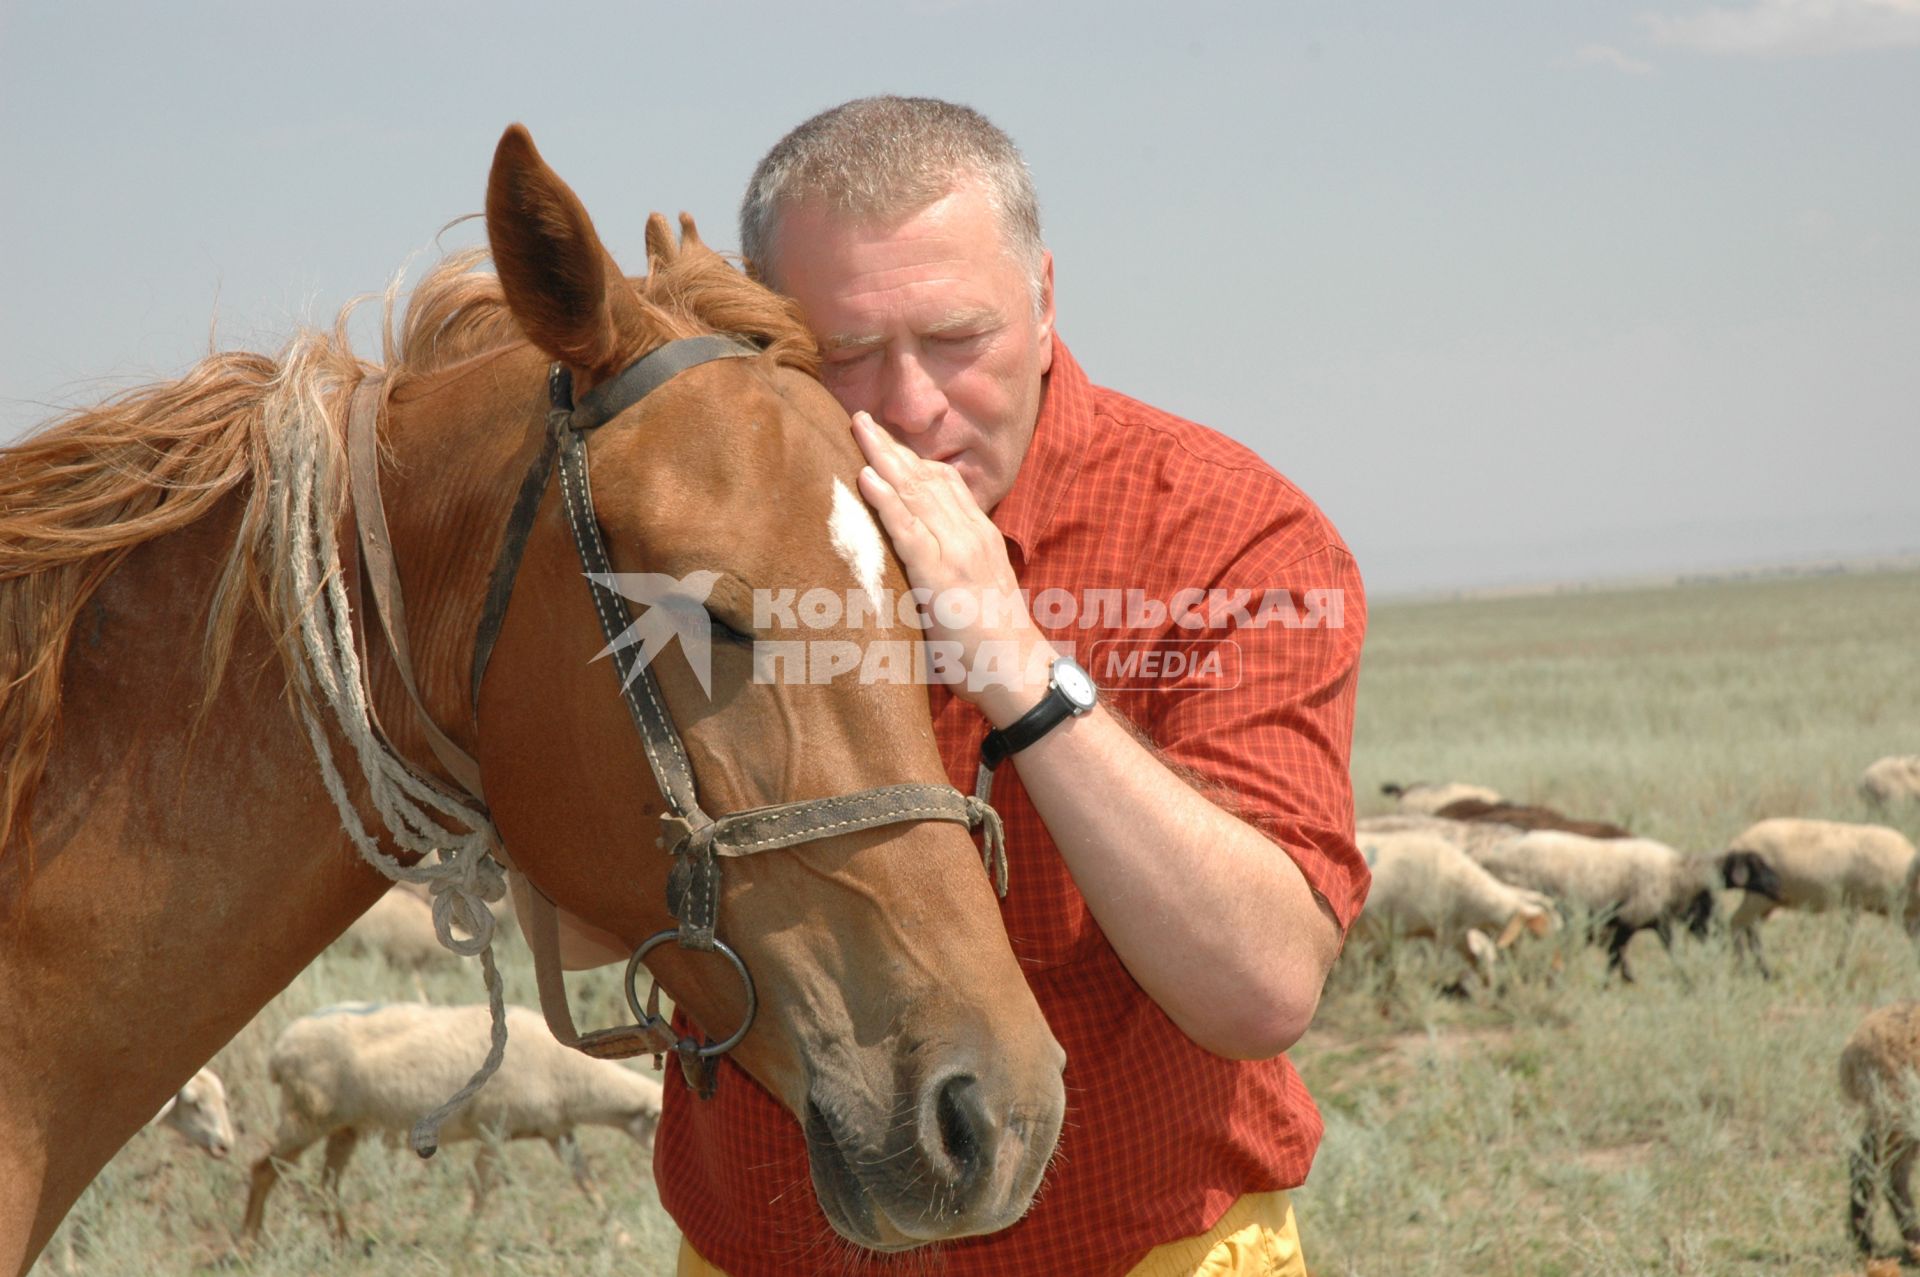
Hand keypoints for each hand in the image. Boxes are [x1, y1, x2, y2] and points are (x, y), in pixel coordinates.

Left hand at [850, 412, 1053, 720]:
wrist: (1017, 672)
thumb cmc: (992, 644)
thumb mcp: (976, 591)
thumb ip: (954, 567)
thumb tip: (923, 564)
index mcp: (979, 536)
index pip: (945, 482)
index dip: (912, 457)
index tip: (886, 439)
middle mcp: (971, 534)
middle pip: (927, 476)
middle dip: (892, 445)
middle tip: (861, 417)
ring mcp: (957, 551)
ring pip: (916, 492)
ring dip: (883, 457)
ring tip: (857, 428)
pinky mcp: (942, 574)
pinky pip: (909, 529)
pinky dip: (886, 501)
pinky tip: (867, 477)